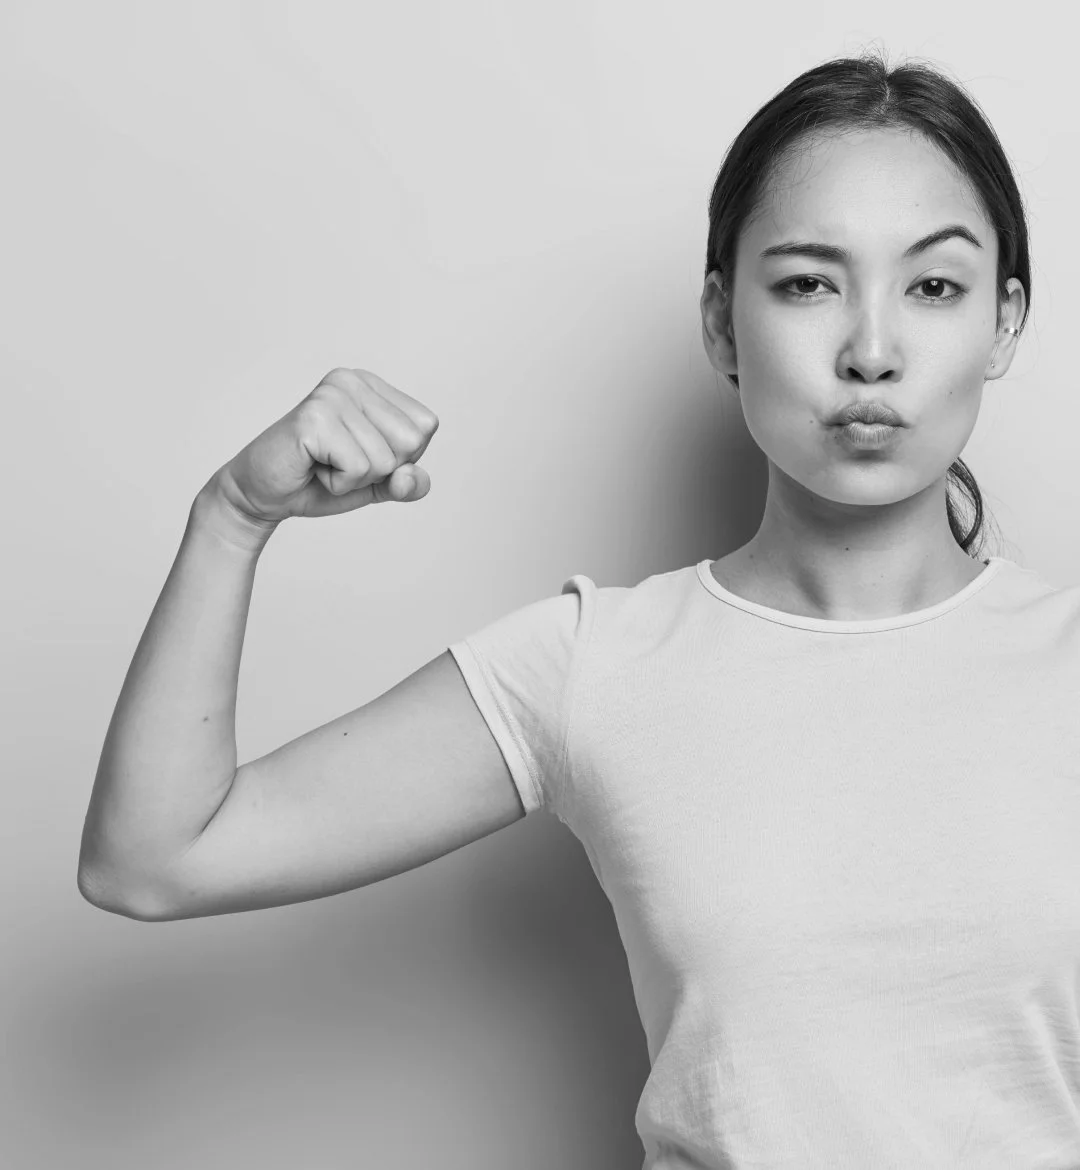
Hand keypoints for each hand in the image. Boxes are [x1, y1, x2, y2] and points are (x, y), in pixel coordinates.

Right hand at [210, 367, 438, 525]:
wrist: (263, 494)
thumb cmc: (318, 482)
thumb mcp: (376, 485)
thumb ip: (407, 483)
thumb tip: (410, 476)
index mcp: (371, 385)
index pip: (426, 426)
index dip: (401, 457)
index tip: (359, 454)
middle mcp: (352, 380)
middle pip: (412, 442)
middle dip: (380, 469)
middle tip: (338, 461)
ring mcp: (332, 395)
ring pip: (386, 460)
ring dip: (355, 478)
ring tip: (323, 464)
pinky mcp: (315, 417)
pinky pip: (359, 468)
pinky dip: (339, 483)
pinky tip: (313, 467)